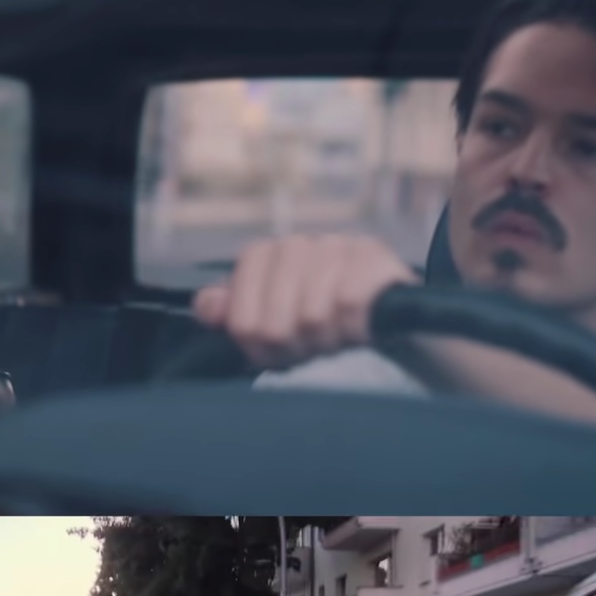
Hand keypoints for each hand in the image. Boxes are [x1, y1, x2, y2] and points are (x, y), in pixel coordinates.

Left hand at [192, 235, 417, 368]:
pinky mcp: (375, 256)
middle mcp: (296, 245)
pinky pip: (349, 303)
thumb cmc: (322, 326)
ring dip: (327, 341)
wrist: (389, 322)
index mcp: (262, 258)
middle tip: (313, 347)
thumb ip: (234, 316)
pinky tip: (362, 328)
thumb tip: (207, 307)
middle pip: (274, 323)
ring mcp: (336, 246)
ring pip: (312, 314)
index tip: (279, 351)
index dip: (261, 348)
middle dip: (295, 348)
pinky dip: (355, 329)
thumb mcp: (272, 328)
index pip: (241, 320)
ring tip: (338, 337)